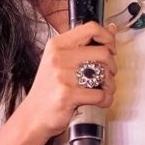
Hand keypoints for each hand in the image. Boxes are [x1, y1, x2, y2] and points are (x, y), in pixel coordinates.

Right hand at [18, 21, 116, 139]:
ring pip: (104, 73)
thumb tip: (111, 28)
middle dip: (112, 66)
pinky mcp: (67, 95)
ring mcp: (62, 76)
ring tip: (103, 90)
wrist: (32, 116)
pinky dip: (105, 100)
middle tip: (107, 75)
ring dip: (110, 85)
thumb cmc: (48, 89)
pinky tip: (99, 101)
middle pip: (103, 52)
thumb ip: (85, 45)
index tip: (111, 49)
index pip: (91, 28)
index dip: (108, 37)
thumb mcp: (61, 61)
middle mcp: (59, 57)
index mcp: (57, 44)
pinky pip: (100, 95)